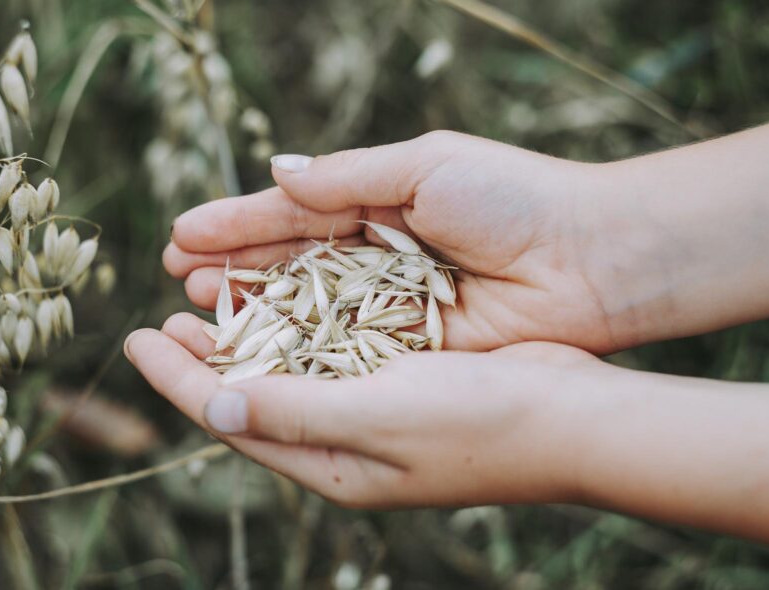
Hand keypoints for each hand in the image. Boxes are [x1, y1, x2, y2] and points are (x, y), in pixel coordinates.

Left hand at [124, 313, 597, 507]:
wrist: (573, 417)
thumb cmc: (480, 423)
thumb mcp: (378, 417)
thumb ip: (293, 412)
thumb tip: (211, 404)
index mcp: (330, 464)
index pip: (231, 418)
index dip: (177, 379)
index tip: (133, 338)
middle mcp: (343, 442)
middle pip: (251, 396)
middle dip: (202, 359)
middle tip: (161, 319)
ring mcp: (372, 413)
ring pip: (288, 371)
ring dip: (245, 336)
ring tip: (205, 302)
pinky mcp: (400, 380)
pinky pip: (329, 352)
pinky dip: (296, 326)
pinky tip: (282, 298)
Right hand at [164, 131, 628, 352]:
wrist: (591, 261)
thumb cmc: (512, 199)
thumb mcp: (424, 167)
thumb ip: (345, 177)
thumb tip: (276, 172)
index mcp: (377, 203)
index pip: (291, 214)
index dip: (237, 224)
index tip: (182, 234)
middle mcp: (375, 257)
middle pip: (288, 264)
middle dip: (233, 268)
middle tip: (177, 277)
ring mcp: (389, 306)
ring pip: (306, 310)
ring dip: (252, 309)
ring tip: (198, 308)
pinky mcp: (408, 349)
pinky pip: (341, 349)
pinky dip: (298, 349)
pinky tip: (254, 349)